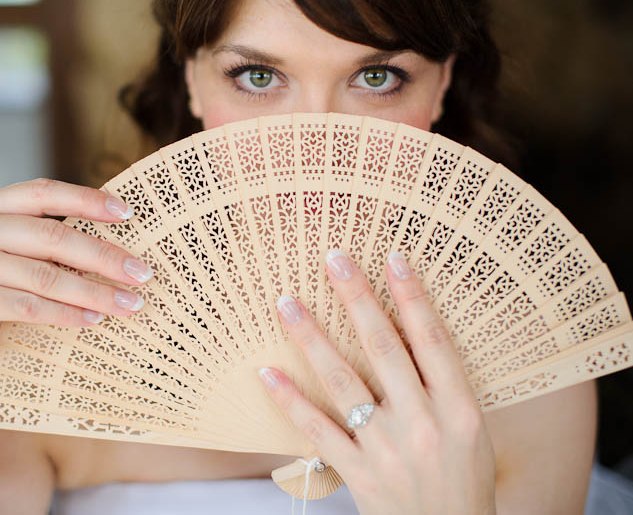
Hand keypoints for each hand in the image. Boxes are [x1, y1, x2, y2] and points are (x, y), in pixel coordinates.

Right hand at [0, 178, 152, 388]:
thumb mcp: (1, 262)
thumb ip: (37, 245)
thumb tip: (112, 248)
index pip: (41, 192)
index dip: (87, 200)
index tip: (128, 213)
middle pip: (51, 236)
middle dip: (104, 256)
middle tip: (143, 273)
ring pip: (44, 275)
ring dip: (95, 292)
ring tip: (130, 304)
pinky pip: (28, 306)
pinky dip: (66, 315)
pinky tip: (93, 322)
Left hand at [258, 250, 495, 514]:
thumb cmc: (464, 481)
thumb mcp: (472, 431)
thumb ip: (444, 385)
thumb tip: (411, 331)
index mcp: (459, 409)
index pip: (432, 340)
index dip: (411, 297)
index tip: (392, 258)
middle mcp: (423, 423)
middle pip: (384, 348)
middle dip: (357, 298)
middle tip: (334, 259)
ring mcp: (386, 449)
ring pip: (343, 381)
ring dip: (312, 338)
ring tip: (287, 302)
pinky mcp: (358, 473)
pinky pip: (317, 429)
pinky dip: (290, 399)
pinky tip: (267, 371)